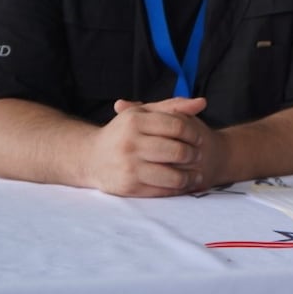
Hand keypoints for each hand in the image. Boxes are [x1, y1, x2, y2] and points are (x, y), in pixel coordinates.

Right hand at [84, 97, 216, 196]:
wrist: (91, 157)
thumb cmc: (124, 132)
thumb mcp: (143, 114)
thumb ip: (173, 106)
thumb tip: (202, 103)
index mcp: (135, 121)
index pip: (177, 126)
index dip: (193, 133)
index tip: (199, 138)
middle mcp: (130, 143)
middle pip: (177, 151)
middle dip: (193, 154)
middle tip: (197, 156)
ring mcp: (129, 166)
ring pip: (173, 175)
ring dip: (190, 177)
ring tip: (195, 174)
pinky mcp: (129, 187)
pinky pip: (162, 191)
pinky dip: (177, 189)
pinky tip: (182, 185)